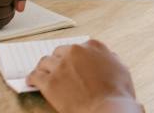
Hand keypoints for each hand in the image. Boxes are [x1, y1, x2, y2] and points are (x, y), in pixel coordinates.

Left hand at [27, 40, 141, 112]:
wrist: (107, 108)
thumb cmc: (116, 92)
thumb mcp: (121, 68)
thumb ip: (110, 59)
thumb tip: (107, 58)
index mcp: (94, 47)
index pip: (78, 47)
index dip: (74, 56)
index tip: (72, 62)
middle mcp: (76, 52)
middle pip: (59, 52)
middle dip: (58, 60)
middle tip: (58, 69)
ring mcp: (61, 66)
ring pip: (44, 62)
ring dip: (44, 68)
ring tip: (43, 74)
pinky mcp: (49, 82)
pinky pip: (34, 76)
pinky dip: (32, 79)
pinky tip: (32, 82)